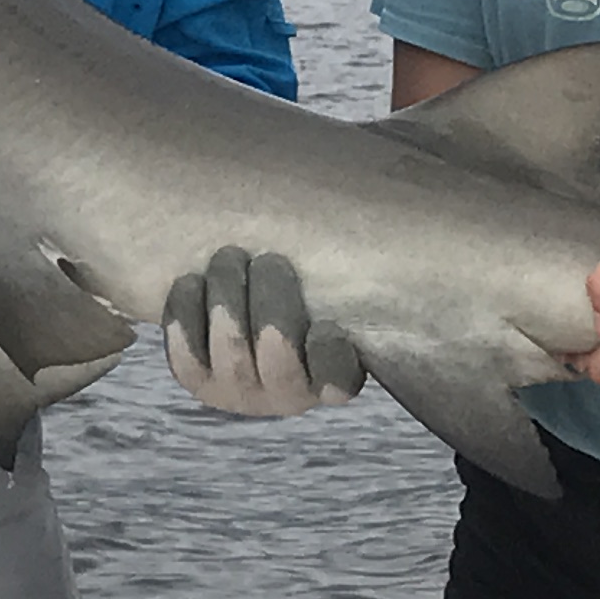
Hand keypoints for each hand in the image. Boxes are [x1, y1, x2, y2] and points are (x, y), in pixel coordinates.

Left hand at [161, 246, 362, 416]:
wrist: (242, 302)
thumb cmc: (302, 285)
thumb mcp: (330, 280)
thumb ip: (349, 266)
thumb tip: (415, 203)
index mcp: (333, 376)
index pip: (337, 381)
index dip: (329, 357)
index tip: (327, 325)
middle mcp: (288, 395)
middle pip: (276, 352)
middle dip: (271, 299)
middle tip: (270, 261)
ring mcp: (241, 394)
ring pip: (231, 348)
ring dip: (228, 296)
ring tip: (230, 258)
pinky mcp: (199, 384)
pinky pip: (185, 358)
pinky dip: (185, 315)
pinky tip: (190, 283)